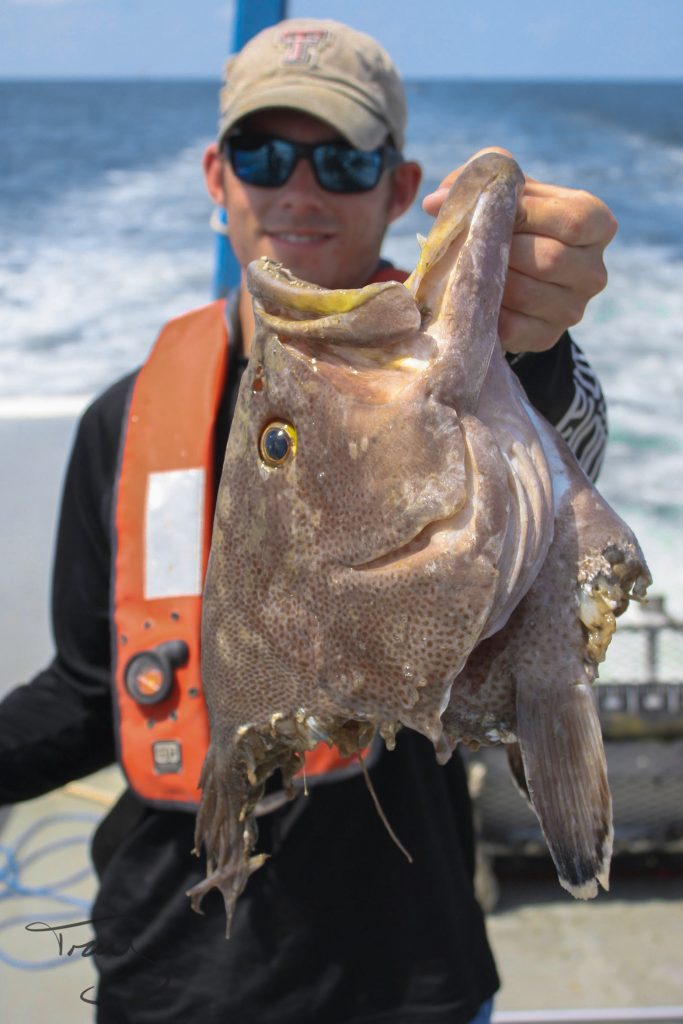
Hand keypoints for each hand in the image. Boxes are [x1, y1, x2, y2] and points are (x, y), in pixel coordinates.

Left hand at [422, 148, 617, 353]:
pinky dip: (486, 309)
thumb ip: (482, 177)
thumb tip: (435, 202)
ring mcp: (573, 309)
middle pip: (551, 259)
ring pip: (527, 294)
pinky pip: (511, 326)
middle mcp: (594, 271)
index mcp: (598, 224)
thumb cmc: (514, 219)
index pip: (572, 221)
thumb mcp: (508, 188)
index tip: (489, 209)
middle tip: (473, 242)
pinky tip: (475, 295)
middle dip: (503, 248)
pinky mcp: (546, 336)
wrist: (516, 273)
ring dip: (490, 278)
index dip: (527, 214)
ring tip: (470, 266)